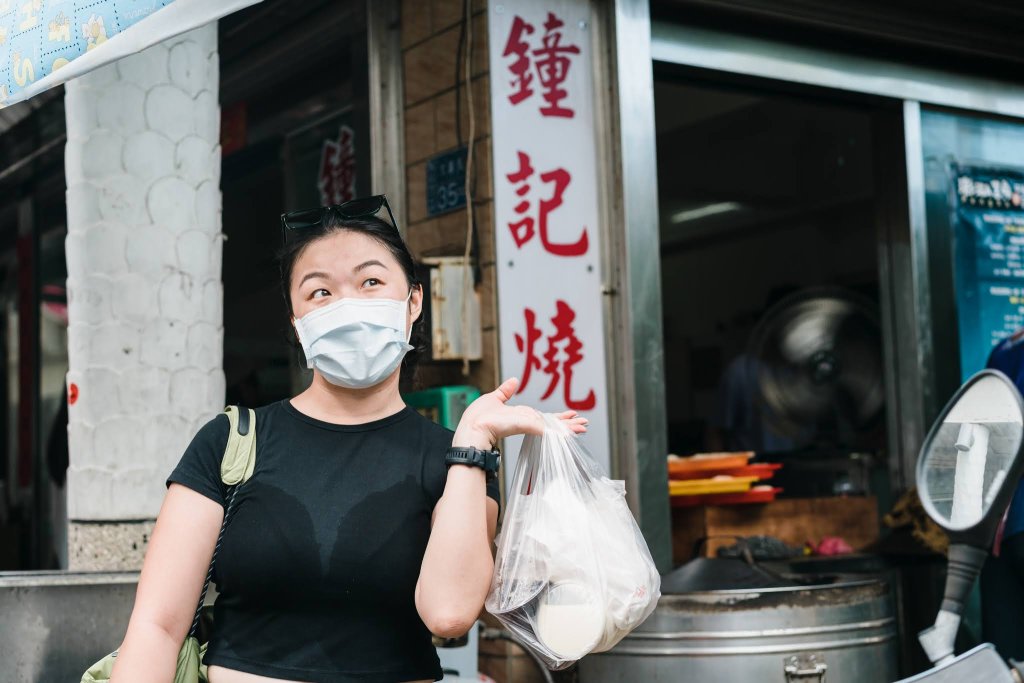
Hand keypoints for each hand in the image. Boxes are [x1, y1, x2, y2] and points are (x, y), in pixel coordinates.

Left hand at [452, 377, 587, 448]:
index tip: (571, 415)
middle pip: (552, 423)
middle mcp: (527, 421)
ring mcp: (528, 425)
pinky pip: (548, 429)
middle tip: (584, 425)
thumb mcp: (494, 399)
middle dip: (568, 424)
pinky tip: (572, 433)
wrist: (472, 429)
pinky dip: (561, 431)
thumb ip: (506, 391)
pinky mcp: (527, 426)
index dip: (558, 417)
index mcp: (521, 416)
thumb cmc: (478, 417)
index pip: (544, 417)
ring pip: (553, 427)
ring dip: (569, 427)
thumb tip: (514, 380)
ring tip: (584, 428)